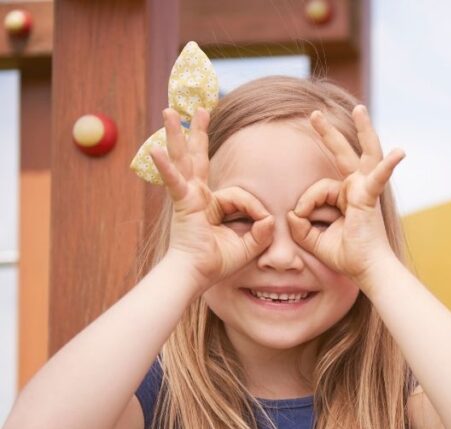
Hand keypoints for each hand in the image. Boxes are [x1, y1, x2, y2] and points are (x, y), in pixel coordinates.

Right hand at [150, 108, 273, 288]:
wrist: (195, 274)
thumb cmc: (216, 263)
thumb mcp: (247, 245)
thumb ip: (262, 232)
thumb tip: (272, 220)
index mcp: (211, 204)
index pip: (239, 194)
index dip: (255, 209)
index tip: (263, 224)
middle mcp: (196, 195)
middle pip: (197, 157)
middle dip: (198, 133)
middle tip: (199, 109)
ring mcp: (187, 196)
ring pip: (184, 159)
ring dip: (177, 134)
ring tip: (170, 111)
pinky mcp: (181, 202)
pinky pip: (175, 182)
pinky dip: (166, 167)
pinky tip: (156, 150)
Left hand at [287, 106, 404, 283]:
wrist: (367, 270)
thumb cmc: (347, 256)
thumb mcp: (313, 239)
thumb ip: (300, 224)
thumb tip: (291, 212)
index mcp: (346, 197)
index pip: (318, 188)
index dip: (305, 204)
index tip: (301, 220)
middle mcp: (357, 188)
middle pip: (345, 154)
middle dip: (329, 133)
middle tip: (314, 114)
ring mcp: (366, 189)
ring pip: (356, 156)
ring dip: (363, 129)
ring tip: (359, 109)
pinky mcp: (371, 196)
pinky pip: (378, 176)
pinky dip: (388, 165)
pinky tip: (399, 153)